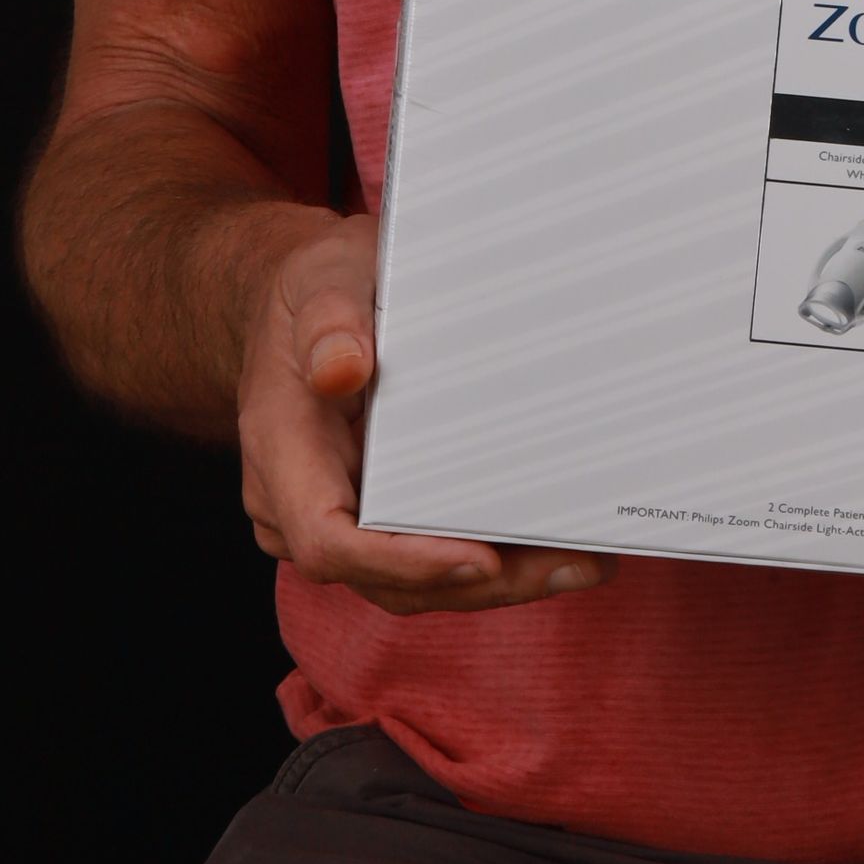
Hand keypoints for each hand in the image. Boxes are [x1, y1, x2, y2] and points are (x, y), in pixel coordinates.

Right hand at [237, 213, 615, 616]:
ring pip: (414, 579)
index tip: (476, 557)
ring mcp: (340, 514)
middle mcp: (302, 503)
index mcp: (282, 453)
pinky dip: (489, 555)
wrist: (304, 305)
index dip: (400, 561)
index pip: (327, 538)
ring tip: (580, 560)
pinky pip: (427, 553)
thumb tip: (342, 368)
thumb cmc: (315, 291)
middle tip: (568, 564)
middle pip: (386, 576)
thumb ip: (326, 322)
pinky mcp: (375, 513)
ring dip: (498, 579)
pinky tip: (551, 543)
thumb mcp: (319, 282)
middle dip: (479, 581)